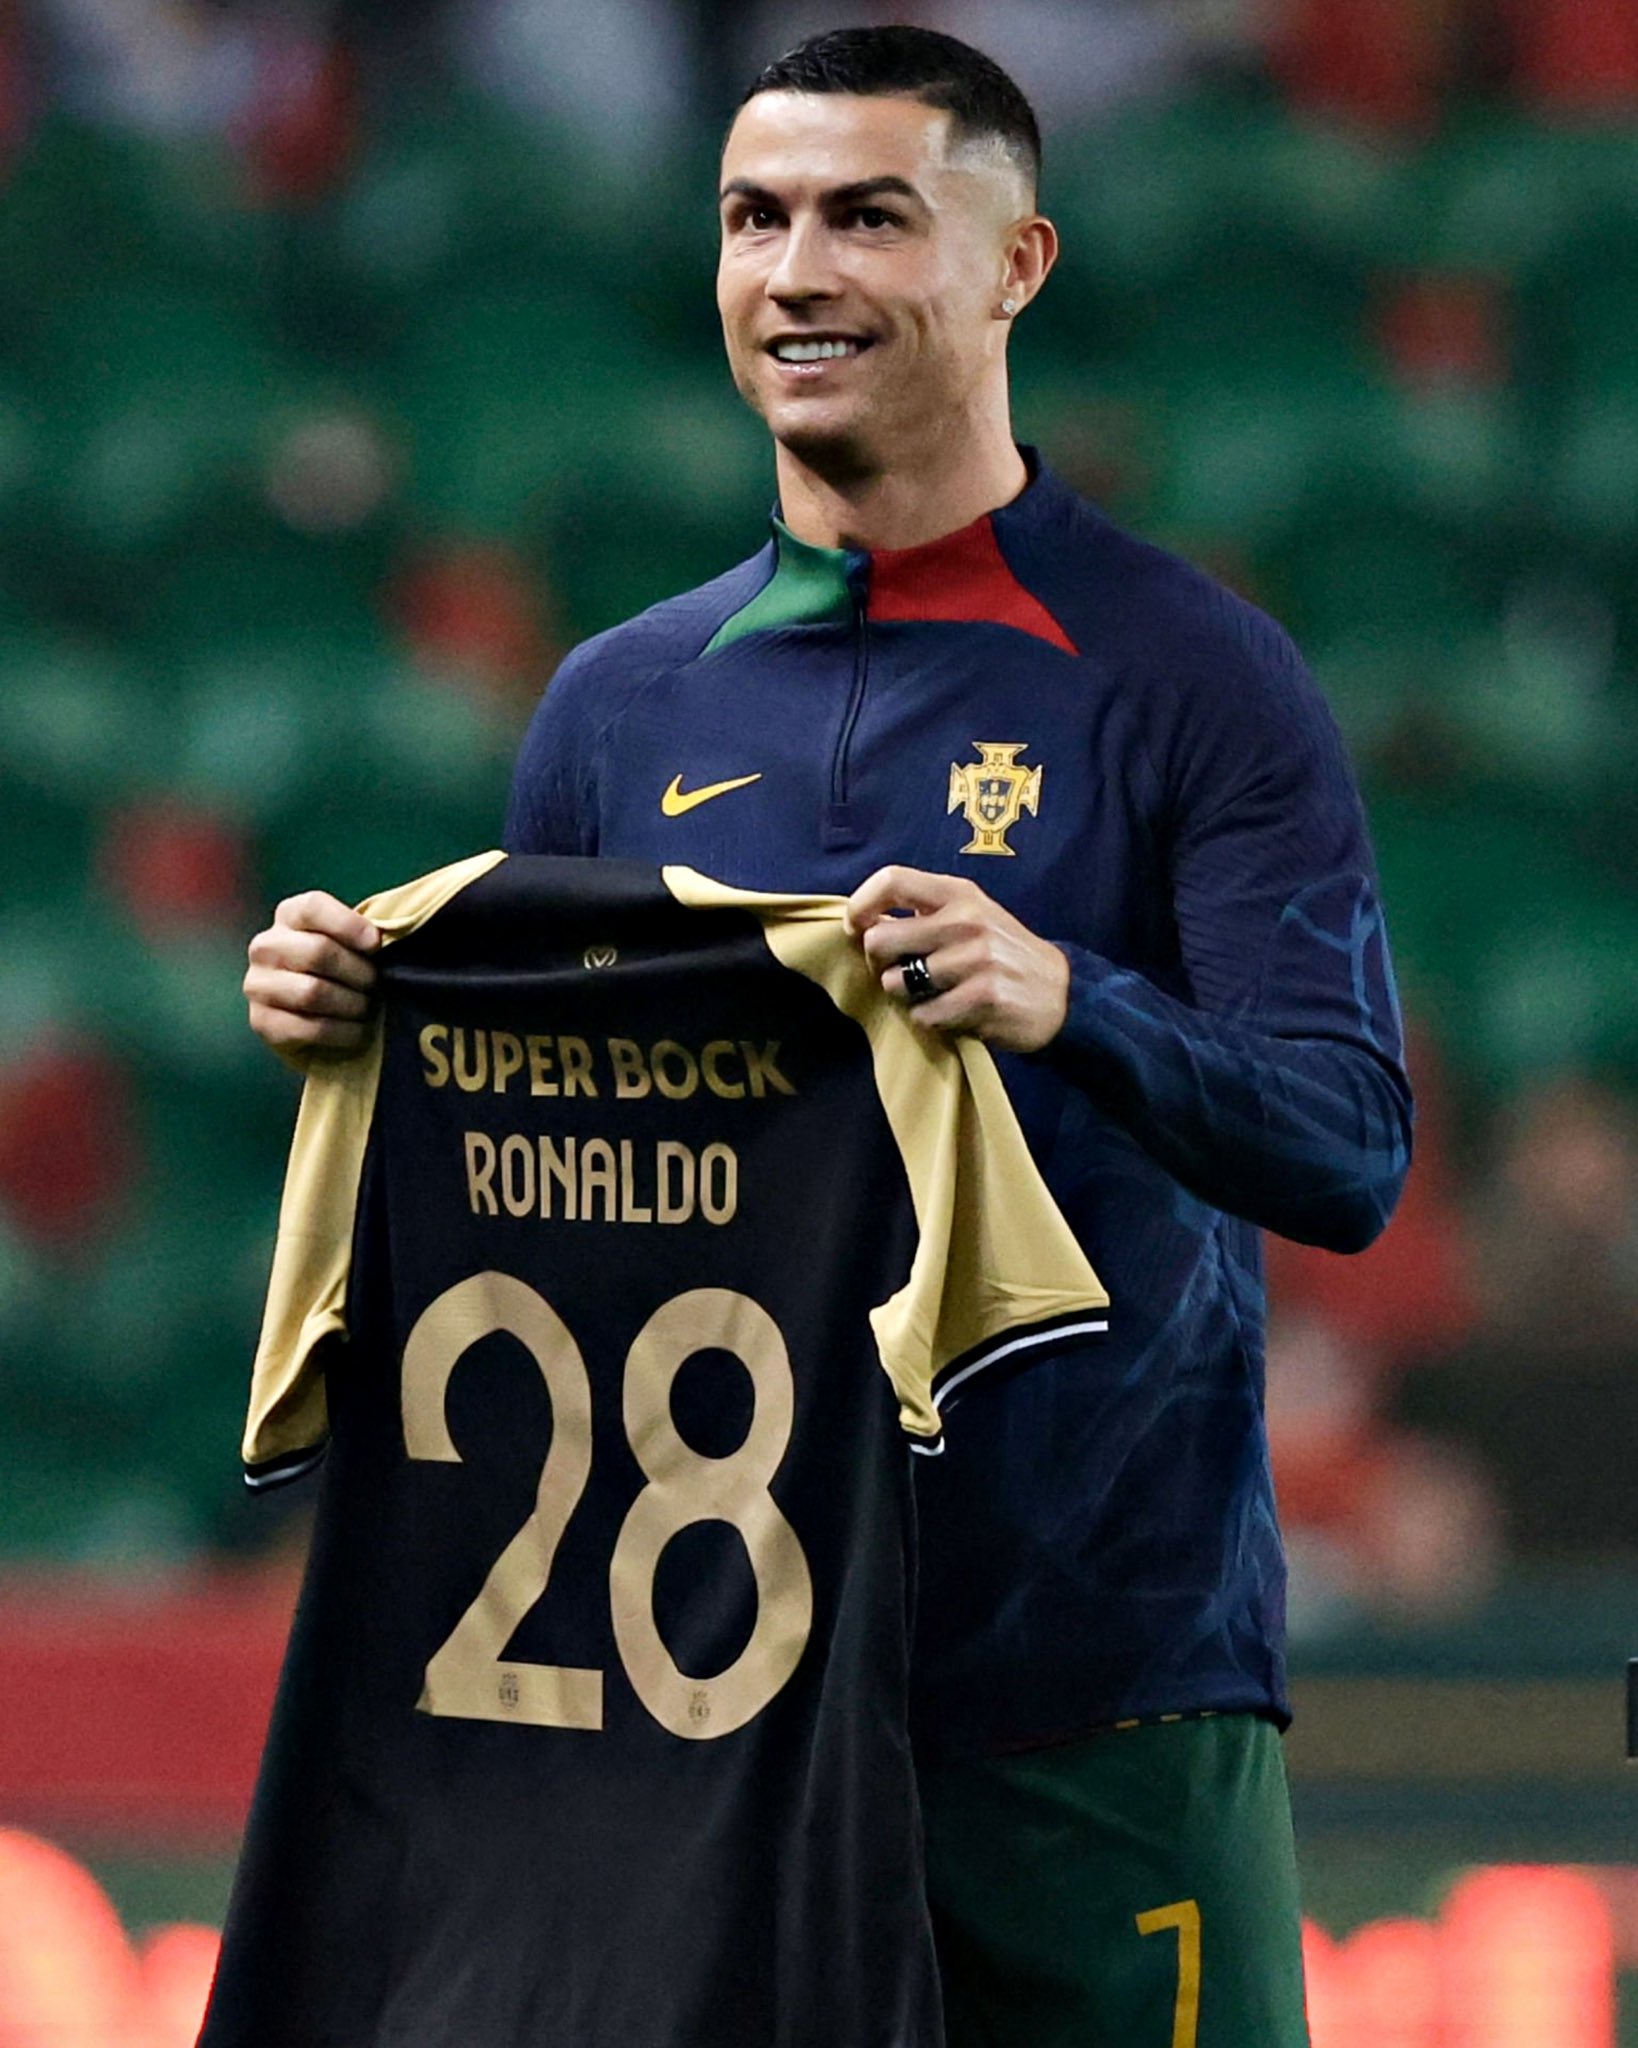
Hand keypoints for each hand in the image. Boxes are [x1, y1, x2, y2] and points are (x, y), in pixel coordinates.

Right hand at [244, 891, 381, 1065]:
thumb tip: (390, 937)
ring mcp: (258, 984)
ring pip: (312, 992)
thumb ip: (365, 935)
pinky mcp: (262, 1021)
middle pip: (317, 951)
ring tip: (368, 1008)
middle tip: (376, 985)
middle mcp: (266, 946)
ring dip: (352, 1004)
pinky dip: (343, 1032)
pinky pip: (309, 1028)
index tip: (375, 944)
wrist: (314, 1016)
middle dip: (358, 972)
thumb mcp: (351, 944)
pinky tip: (358, 1031)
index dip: (348, 924)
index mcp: (290, 915)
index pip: (312, 907)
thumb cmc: (342, 970)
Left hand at [844, 867, 1069, 1053]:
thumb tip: (862, 922)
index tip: (857, 927)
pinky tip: (954, 1011)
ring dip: (906, 996)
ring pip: (896, 984)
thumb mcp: (972, 915)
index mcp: (960, 893)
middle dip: (879, 962)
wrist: (1060, 993)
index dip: (861, 905)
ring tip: (935, 993)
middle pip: (880, 940)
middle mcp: (966, 920)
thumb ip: (925, 913)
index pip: (892, 880)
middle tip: (899, 971)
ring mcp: (975, 960)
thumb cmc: (1003, 953)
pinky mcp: (982, 998)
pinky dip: (930, 1019)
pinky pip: (923, 1014)